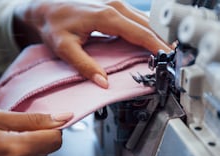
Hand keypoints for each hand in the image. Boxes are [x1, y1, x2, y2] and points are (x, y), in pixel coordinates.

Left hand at [14, 0, 170, 88]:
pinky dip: (147, 31)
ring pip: (145, 20)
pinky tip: (152, 41)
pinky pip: (137, 19)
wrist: (44, 7)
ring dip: (157, 35)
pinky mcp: (114, 6)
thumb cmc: (53, 25)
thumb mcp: (64, 48)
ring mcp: (116, 4)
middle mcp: (115, 6)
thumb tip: (103, 82)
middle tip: (175, 58)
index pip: (140, 33)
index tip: (169, 58)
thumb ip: (84, 65)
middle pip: (148, 25)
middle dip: (163, 41)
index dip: (157, 46)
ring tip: (168, 52)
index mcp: (106, 16)